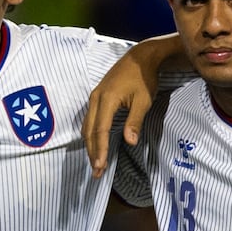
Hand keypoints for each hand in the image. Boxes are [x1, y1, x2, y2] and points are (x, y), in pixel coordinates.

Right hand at [83, 49, 160, 177]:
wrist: (140, 57)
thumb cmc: (144, 78)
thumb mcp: (143, 100)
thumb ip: (134, 121)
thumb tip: (129, 141)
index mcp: (106, 100)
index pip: (100, 130)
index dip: (99, 150)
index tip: (100, 167)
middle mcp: (95, 99)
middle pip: (89, 131)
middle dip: (92, 153)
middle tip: (96, 172)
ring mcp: (94, 98)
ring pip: (87, 127)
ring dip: (90, 146)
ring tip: (96, 163)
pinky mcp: (97, 98)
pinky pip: (90, 120)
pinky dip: (91, 135)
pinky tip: (96, 145)